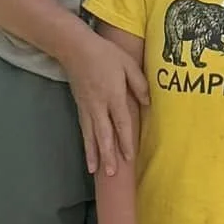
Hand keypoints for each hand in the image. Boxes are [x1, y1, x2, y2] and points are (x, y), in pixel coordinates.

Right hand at [61, 27, 148, 176]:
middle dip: (109, 155)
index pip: (121, 122)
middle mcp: (99, 105)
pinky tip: (88, 156)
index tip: (130, 156)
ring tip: (96, 172)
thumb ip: (139, 84)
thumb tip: (147, 103)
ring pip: (92, 135)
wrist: (75, 49)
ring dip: (95, 154)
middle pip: (105, 134)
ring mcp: (87, 108)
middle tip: (112, 174)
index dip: (126, 140)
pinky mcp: (80, 107)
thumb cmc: (105, 54)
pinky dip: (86, 144)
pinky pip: (84, 130)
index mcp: (113, 95)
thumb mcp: (128, 64)